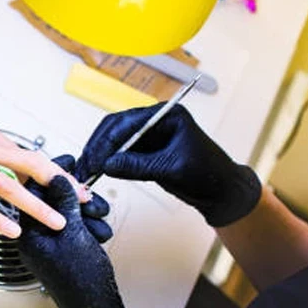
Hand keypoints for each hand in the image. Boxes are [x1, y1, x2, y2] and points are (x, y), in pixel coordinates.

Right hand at [0, 110, 91, 237]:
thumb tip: (1, 163)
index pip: (30, 152)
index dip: (56, 171)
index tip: (75, 185)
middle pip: (32, 164)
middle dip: (61, 185)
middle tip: (82, 202)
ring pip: (10, 185)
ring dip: (37, 206)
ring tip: (56, 222)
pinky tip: (12, 229)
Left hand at [18, 156, 128, 307]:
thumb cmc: (81, 282)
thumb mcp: (74, 233)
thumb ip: (64, 203)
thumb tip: (58, 178)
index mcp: (28, 235)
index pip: (32, 194)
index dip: (51, 175)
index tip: (66, 164)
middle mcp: (35, 240)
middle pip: (49, 201)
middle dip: (72, 194)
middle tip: (85, 187)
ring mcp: (50, 245)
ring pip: (65, 213)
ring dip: (84, 210)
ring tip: (97, 214)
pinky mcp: (65, 250)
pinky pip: (74, 227)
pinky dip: (88, 224)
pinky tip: (98, 228)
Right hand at [76, 103, 261, 226]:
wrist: (222, 191)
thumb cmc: (208, 174)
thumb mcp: (171, 169)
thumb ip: (138, 166)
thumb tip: (107, 165)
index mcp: (166, 115)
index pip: (126, 122)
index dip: (106, 141)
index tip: (94, 161)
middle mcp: (155, 121)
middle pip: (116, 127)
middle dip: (98, 146)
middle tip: (85, 167)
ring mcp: (150, 136)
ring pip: (115, 140)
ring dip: (100, 154)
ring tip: (86, 172)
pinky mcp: (146, 151)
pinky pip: (121, 153)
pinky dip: (108, 162)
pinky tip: (98, 173)